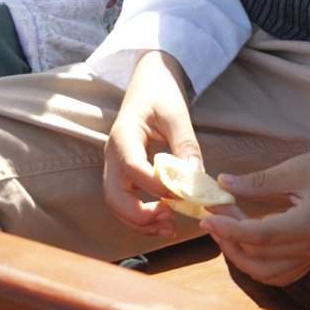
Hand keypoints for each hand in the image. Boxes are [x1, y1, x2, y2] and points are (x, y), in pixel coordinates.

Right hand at [104, 52, 203, 236]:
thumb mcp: (177, 115)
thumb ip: (186, 146)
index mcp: (124, 136)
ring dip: (140, 221)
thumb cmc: (161, 92)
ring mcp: (115, 165)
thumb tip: (197, 180)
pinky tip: (164, 220)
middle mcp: (113, 154)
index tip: (181, 195)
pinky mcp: (123, 173)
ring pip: (117, 204)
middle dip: (140, 214)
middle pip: (114, 195)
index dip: (155, 186)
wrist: (149, 81)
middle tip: (169, 220)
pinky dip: (140, 216)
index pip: (133, 168)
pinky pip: (125, 201)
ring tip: (169, 227)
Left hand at [203, 138, 309, 286]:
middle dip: (229, 242)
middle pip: (259, 261)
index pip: (258, 237)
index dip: (228, 228)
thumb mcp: (295, 169)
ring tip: (226, 230)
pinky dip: (260, 265)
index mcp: (308, 226)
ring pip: (268, 273)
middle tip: (214, 217)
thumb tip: (222, 184)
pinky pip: (282, 273)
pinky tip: (248, 243)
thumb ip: (257, 182)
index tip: (207, 215)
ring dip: (242, 256)